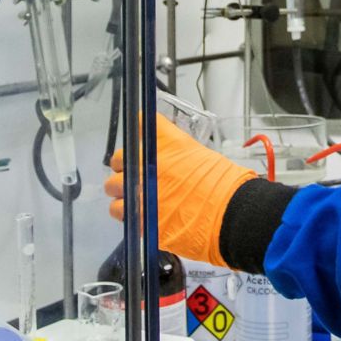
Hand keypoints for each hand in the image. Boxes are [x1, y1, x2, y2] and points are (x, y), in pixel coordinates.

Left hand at [105, 112, 255, 265]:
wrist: (228, 212)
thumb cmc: (221, 182)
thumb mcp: (199, 153)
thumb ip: (175, 152)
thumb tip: (168, 158)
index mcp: (163, 143)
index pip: (139, 123)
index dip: (139, 134)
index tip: (142, 142)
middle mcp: (145, 163)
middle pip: (118, 158)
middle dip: (126, 166)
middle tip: (138, 174)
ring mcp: (138, 190)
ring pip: (112, 187)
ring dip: (123, 190)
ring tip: (138, 197)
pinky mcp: (138, 216)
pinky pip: (119, 211)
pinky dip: (128, 211)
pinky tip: (142, 213)